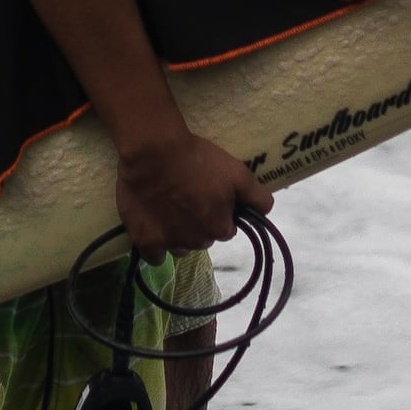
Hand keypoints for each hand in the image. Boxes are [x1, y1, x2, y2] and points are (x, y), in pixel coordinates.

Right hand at [112, 122, 269, 255]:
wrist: (154, 152)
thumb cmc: (198, 160)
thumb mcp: (238, 172)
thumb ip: (257, 196)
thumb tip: (266, 212)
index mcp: (219, 228)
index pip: (225, 229)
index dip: (219, 213)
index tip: (209, 197)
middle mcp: (196, 241)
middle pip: (202, 238)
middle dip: (199, 225)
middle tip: (188, 199)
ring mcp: (168, 243)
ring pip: (179, 248)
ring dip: (178, 235)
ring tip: (168, 212)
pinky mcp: (144, 241)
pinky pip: (154, 257)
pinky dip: (156, 247)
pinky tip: (153, 230)